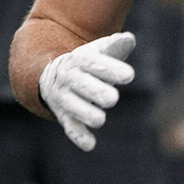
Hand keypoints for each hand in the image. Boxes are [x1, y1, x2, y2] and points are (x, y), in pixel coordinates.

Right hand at [38, 32, 136, 151]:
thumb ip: (115, 46)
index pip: (95, 63)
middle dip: (96, 92)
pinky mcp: (64, 116)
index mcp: (80, 59)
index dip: (111, 69)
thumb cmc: (88, 63)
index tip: (129, 76)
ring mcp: (65, 98)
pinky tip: (90, 145)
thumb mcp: (98, 51)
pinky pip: (70, 127)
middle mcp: (70, 78)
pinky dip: (79, 136)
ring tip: (100, 119)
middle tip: (112, 98)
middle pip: (82, 85)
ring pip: (74, 107)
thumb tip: (129, 39)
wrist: (53, 75)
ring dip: (86, 114)